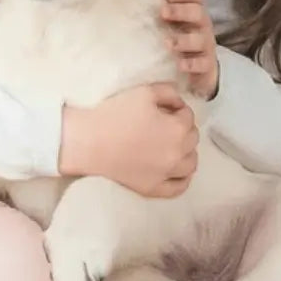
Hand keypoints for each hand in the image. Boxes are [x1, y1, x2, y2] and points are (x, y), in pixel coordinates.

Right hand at [58, 83, 198, 197]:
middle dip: (183, 128)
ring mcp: (166, 175)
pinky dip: (183, 178)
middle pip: (192, 138)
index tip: (165, 107)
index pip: (188, 116)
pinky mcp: (153, 189)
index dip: (177, 108)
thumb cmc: (115, 114)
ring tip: (173, 144)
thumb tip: (179, 102)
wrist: (88, 142)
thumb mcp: (145, 91)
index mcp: (178, 129)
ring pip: (191, 164)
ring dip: (186, 151)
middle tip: (166, 123)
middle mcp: (177, 154)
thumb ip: (169, 92)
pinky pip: (179, 188)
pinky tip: (177, 169)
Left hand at [161, 0, 219, 99]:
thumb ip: (164, 15)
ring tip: (168, 43)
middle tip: (163, 12)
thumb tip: (139, 2)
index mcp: (195, 13)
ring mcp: (206, 46)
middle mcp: (203, 26)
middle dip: (180, 11)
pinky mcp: (207, 65)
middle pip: (198, 13)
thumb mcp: (174, 26)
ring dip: (184, 40)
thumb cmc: (181, 42)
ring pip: (200, 39)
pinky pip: (203, 64)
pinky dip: (191, 64)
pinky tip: (180, 64)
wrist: (200, 70)